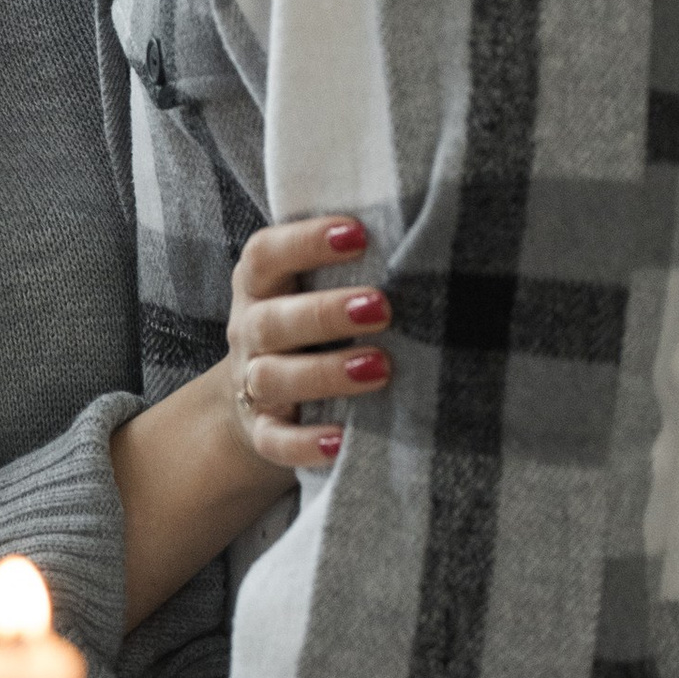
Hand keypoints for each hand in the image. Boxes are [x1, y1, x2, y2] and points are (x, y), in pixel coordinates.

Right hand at [224, 213, 389, 472]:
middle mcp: (250, 331)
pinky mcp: (263, 432)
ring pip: (273, 378)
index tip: (358, 234)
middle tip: (383, 307)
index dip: (305, 242)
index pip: (266, 254)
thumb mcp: (311, 288)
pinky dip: (306, 443)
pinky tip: (342, 441)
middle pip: (271, 320)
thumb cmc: (308, 326)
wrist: (258, 399)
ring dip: (325, 373)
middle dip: (325, 313)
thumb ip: (351, 265)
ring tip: (380, 368)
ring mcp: (252, 383)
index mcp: (260, 285)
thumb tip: (428, 236)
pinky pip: (276, 441)